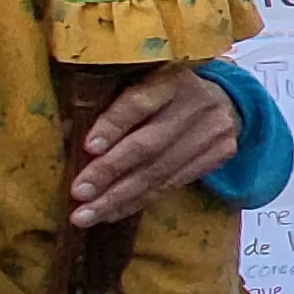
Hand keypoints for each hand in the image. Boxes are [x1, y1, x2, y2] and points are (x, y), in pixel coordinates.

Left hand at [69, 67, 243, 226]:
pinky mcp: (219, 155)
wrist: (227, 99)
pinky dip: (138, 201)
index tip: (87, 148)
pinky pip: (172, 185)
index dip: (113, 126)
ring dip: (119, 198)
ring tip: (88, 214)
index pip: (139, 104)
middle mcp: (195, 105)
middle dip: (110, 172)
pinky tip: (113, 212)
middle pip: (149, 145)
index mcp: (171, 79)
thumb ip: (109, 101)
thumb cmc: (168, 90)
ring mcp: (212, 132)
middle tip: (79, 194)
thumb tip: (66, 131)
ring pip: (159, 172)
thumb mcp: (141, 81)